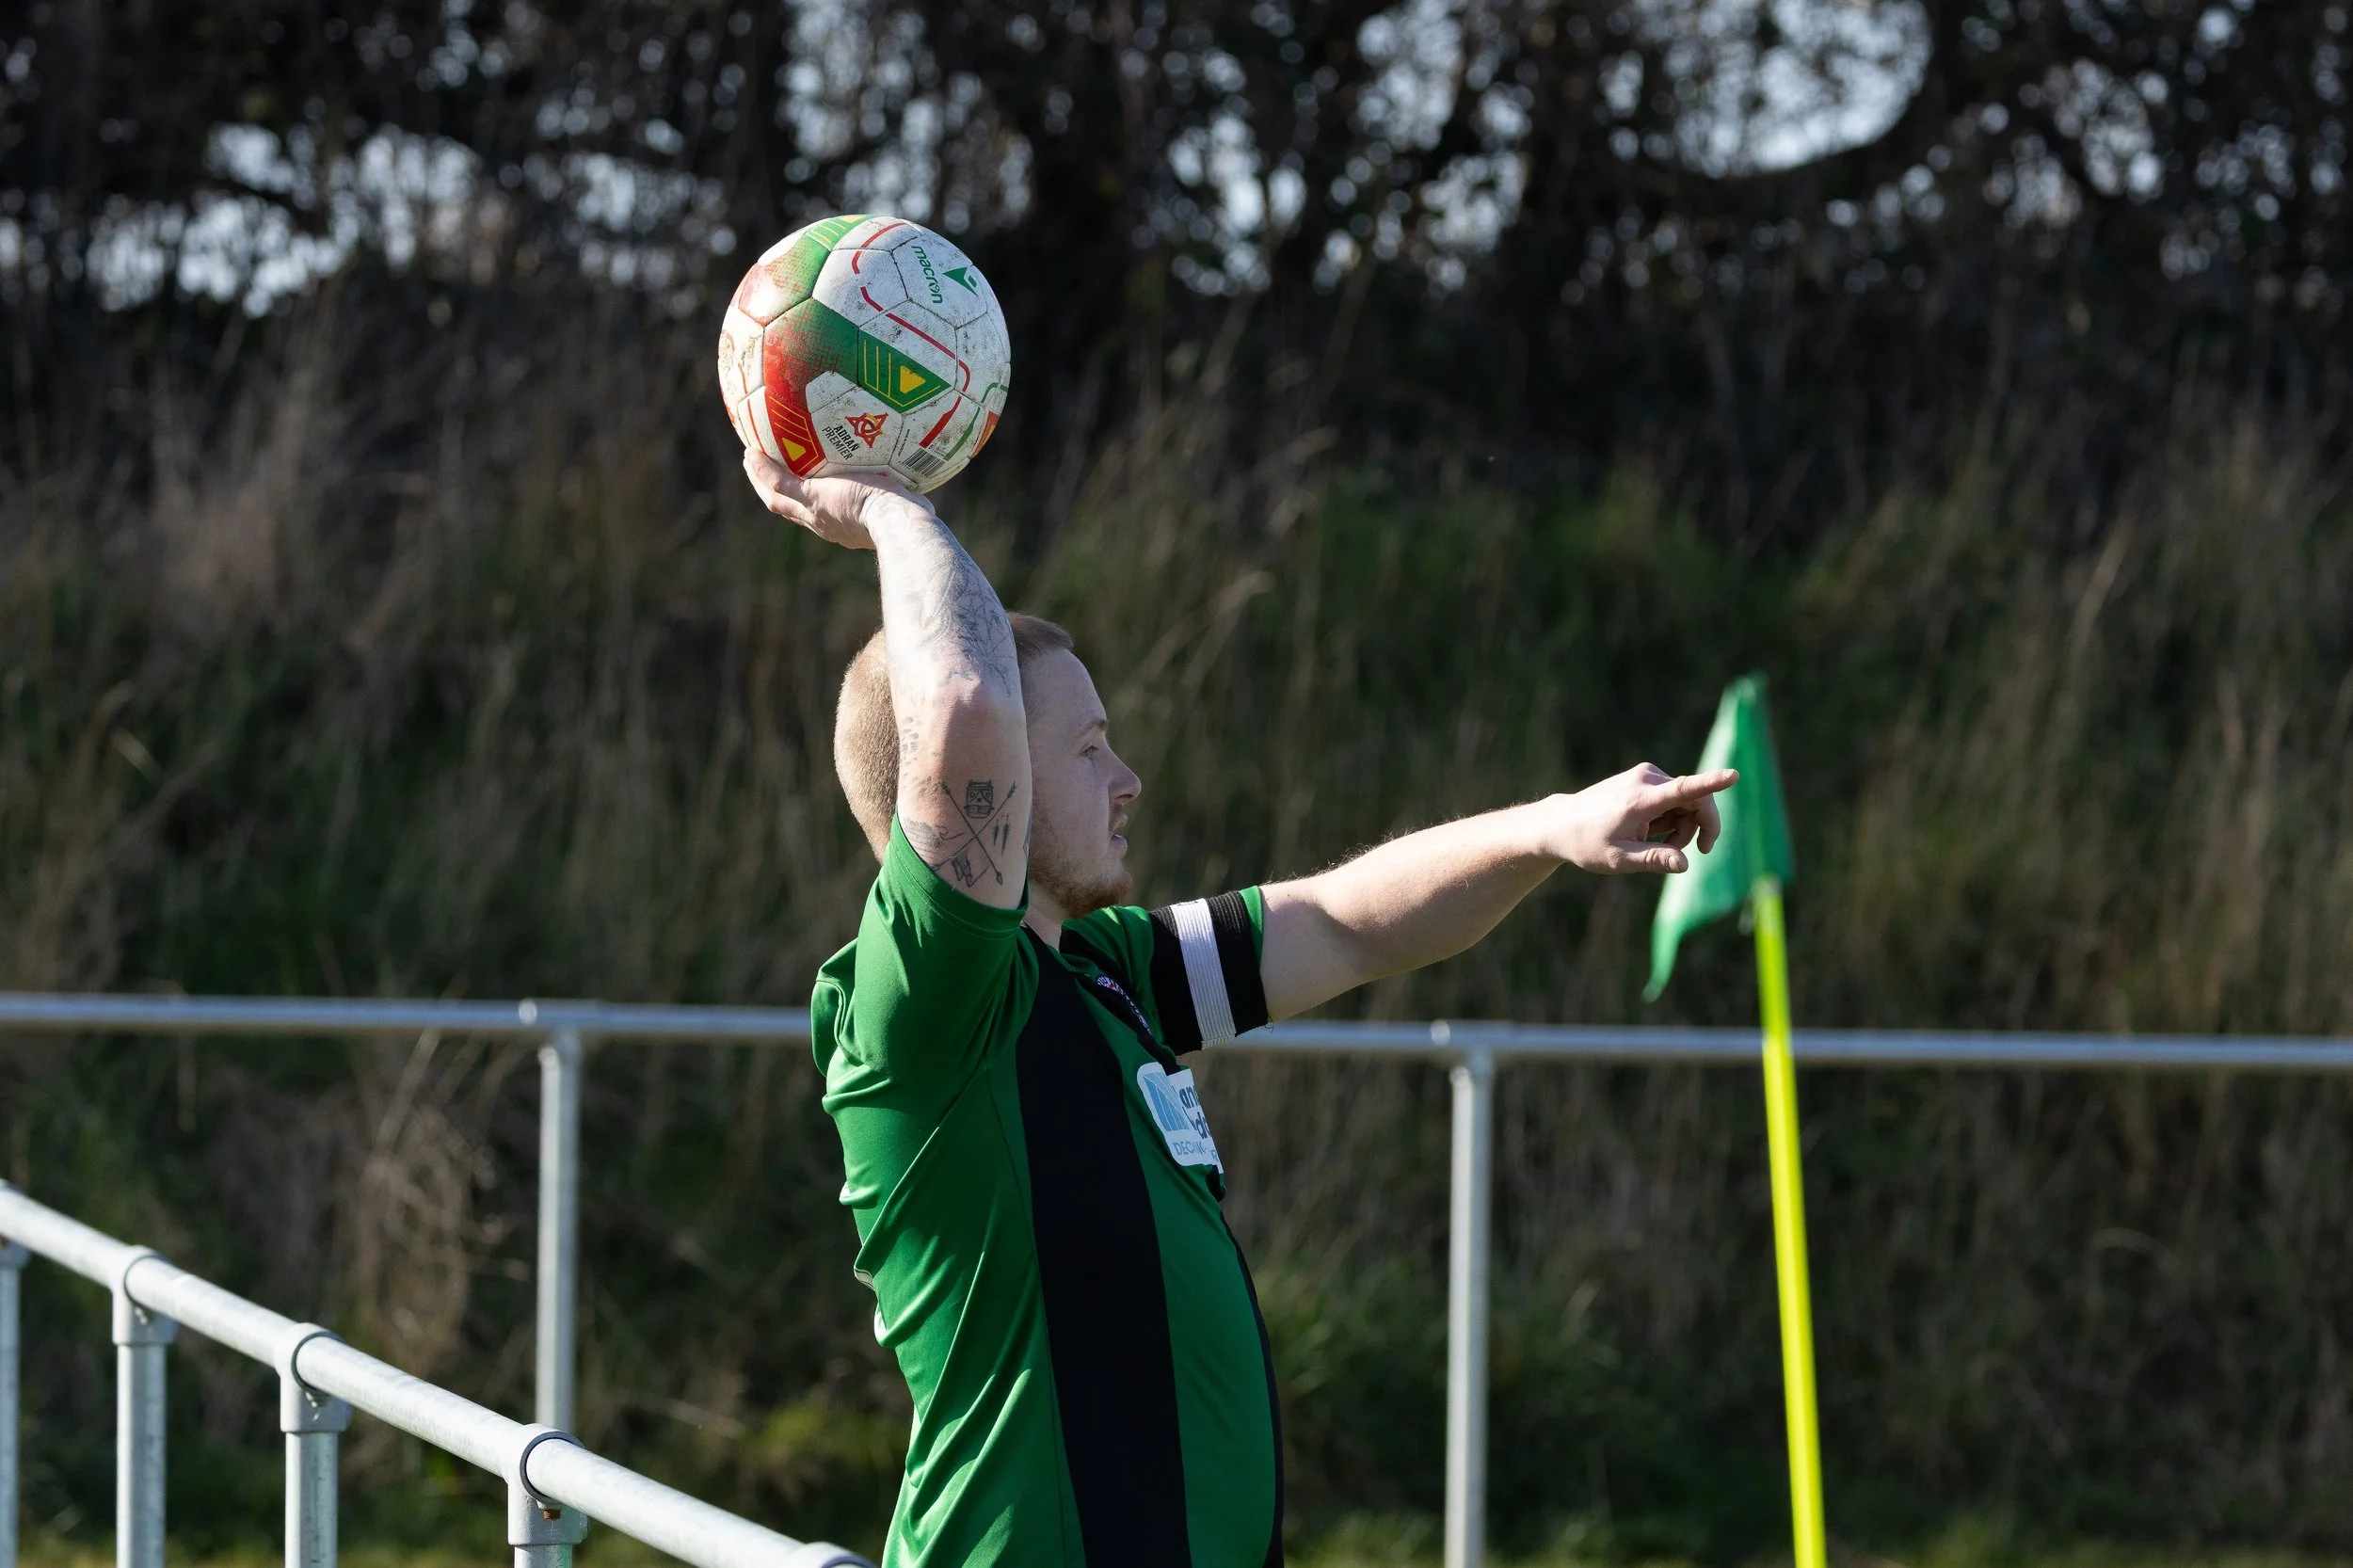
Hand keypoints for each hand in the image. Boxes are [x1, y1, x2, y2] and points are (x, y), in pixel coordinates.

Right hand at [740, 449, 931, 549]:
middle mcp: (825, 524)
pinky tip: (750, 450)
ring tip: (749, 458)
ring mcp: (815, 513)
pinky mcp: (811, 498)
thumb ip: (911, 494)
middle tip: (763, 473)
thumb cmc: (914, 519)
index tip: (806, 489)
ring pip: (776, 498)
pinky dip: (762, 469)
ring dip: (760, 480)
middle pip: (789, 510)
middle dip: (774, 493)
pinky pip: (778, 481)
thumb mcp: (911, 504)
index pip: (822, 515)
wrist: (901, 525)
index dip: (810, 504)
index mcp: (844, 525)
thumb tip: (933, 490)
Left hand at [1547, 763, 1737, 873]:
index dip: (1712, 783)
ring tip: (1652, 842)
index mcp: (1640, 800)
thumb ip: (1654, 860)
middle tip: (1680, 853)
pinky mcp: (1646, 775)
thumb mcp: (1619, 860)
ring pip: (1687, 800)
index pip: (1684, 789)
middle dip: (1697, 828)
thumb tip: (1685, 865)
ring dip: (1681, 825)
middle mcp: (1646, 779)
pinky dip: (1671, 816)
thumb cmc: (1588, 844)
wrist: (1561, 823)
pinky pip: (1675, 796)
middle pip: (1696, 801)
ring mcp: (1646, 774)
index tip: (1734, 775)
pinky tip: (1648, 828)